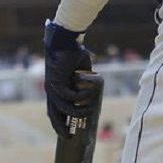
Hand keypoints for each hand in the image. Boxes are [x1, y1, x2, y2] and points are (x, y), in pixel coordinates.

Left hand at [43, 21, 96, 137]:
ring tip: (90, 109)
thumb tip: (95, 90)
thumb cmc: (75, 55)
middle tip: (70, 136)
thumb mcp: (82, 73)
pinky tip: (90, 91)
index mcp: (56, 89)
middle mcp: (52, 90)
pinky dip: (81, 95)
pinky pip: (70, 95)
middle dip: (61, 127)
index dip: (59, 123)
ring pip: (64, 107)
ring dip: (78, 110)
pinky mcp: (57, 81)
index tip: (66, 133)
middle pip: (54, 114)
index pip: (54, 110)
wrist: (67, 42)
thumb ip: (85, 82)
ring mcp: (53, 87)